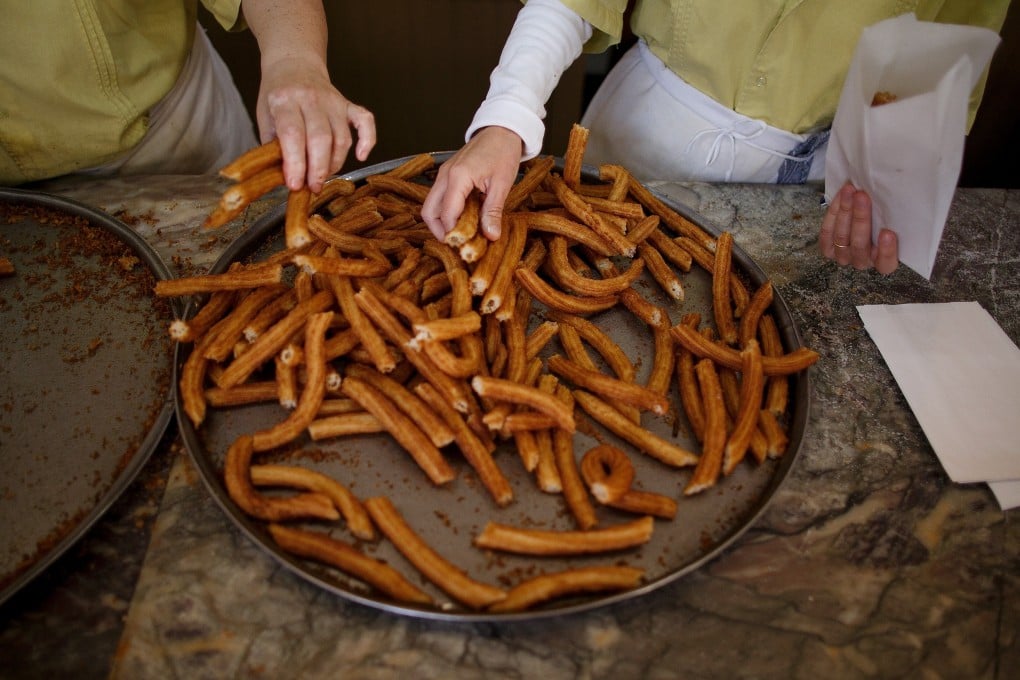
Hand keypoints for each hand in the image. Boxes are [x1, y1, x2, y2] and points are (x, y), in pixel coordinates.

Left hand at [257, 55, 375, 192]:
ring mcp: (334, 101)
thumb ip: (273, 145)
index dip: (295, 163)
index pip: (293, 135)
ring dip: (335, 163)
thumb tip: (286, 176)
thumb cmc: (277, 95)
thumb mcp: (264, 117)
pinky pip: (366, 122)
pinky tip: (360, 156)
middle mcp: (311, 98)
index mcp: (284, 100)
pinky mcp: (348, 105)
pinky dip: (368, 140)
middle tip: (313, 187)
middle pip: (320, 139)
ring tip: (323, 176)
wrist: (294, 64)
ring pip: (342, 138)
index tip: (295, 185)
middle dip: (318, 169)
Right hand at [421, 126, 523, 241]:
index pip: (447, 214)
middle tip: (457, 242)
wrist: (501, 129)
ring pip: (431, 205)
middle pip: (429, 212)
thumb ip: (493, 211)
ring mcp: (444, 174)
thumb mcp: (502, 184)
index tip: (467, 245)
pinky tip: (463, 217)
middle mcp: (445, 176)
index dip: (455, 233)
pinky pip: (439, 197)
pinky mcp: (447, 174)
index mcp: (458, 177)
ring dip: (441, 222)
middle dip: (439, 231)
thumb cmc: (503, 152)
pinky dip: (446, 211)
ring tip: (460, 232)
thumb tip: (490, 235)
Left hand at [819, 182, 898, 273]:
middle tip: (862, 196)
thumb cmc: (885, 217)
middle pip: (860, 246)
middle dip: (860, 218)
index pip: (886, 264)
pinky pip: (827, 233)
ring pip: (842, 238)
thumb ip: (904, 216)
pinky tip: (840, 198)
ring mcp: (843, 256)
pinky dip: (832, 214)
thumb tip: (927, 197)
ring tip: (849, 191)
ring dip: (845, 211)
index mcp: (884, 261)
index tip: (888, 233)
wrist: (859, 212)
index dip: (886, 251)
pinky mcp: (828, 248)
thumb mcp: (899, 219)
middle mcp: (863, 261)